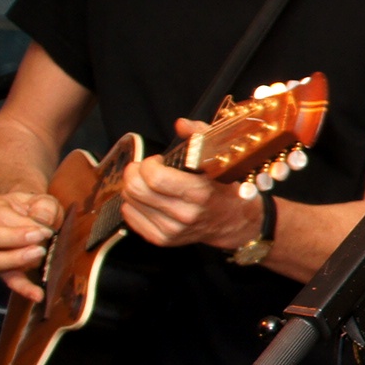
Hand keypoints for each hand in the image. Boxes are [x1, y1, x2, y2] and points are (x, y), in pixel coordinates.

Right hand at [0, 191, 60, 301]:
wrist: (30, 215)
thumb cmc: (35, 208)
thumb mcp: (43, 200)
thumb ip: (44, 208)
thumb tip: (41, 222)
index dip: (22, 225)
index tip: (45, 230)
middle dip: (15, 240)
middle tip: (40, 242)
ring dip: (16, 260)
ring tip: (40, 255)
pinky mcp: (2, 269)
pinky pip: (8, 280)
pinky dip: (23, 288)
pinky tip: (38, 294)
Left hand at [119, 118, 257, 251]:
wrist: (236, 222)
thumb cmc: (225, 186)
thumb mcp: (220, 156)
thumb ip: (200, 135)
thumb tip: (180, 124)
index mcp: (199, 192)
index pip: (153, 177)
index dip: (149, 163)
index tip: (158, 160)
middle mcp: (184, 214)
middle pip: (135, 189)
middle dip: (135, 173)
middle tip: (147, 169)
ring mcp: (172, 230)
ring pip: (129, 202)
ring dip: (135, 188)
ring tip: (150, 184)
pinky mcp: (163, 240)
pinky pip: (130, 217)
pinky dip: (135, 204)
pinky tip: (150, 200)